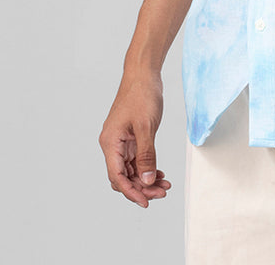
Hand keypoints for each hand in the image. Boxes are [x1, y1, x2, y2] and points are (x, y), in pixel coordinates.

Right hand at [99, 70, 171, 206]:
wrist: (143, 73)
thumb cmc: (142, 94)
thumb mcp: (146, 127)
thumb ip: (146, 155)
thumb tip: (146, 182)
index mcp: (110, 142)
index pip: (117, 176)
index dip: (131, 192)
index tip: (146, 202)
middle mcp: (112, 144)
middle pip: (123, 176)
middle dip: (141, 187)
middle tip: (162, 192)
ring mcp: (121, 141)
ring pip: (131, 170)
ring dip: (146, 179)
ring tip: (164, 185)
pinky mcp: (130, 137)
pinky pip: (136, 160)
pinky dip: (147, 168)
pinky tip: (159, 172)